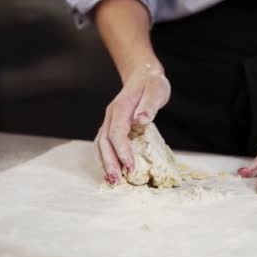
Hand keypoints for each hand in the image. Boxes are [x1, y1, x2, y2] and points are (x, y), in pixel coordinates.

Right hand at [95, 63, 170, 183]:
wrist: (143, 75)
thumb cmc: (152, 84)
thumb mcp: (156, 91)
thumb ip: (149, 106)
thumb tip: (141, 119)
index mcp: (120, 108)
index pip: (117, 133)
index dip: (122, 151)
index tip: (130, 167)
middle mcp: (111, 116)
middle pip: (104, 142)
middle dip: (109, 162)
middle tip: (116, 181)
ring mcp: (109, 121)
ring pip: (100, 145)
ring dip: (104, 163)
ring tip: (111, 181)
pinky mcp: (112, 127)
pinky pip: (104, 144)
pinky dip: (105, 158)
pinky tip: (110, 171)